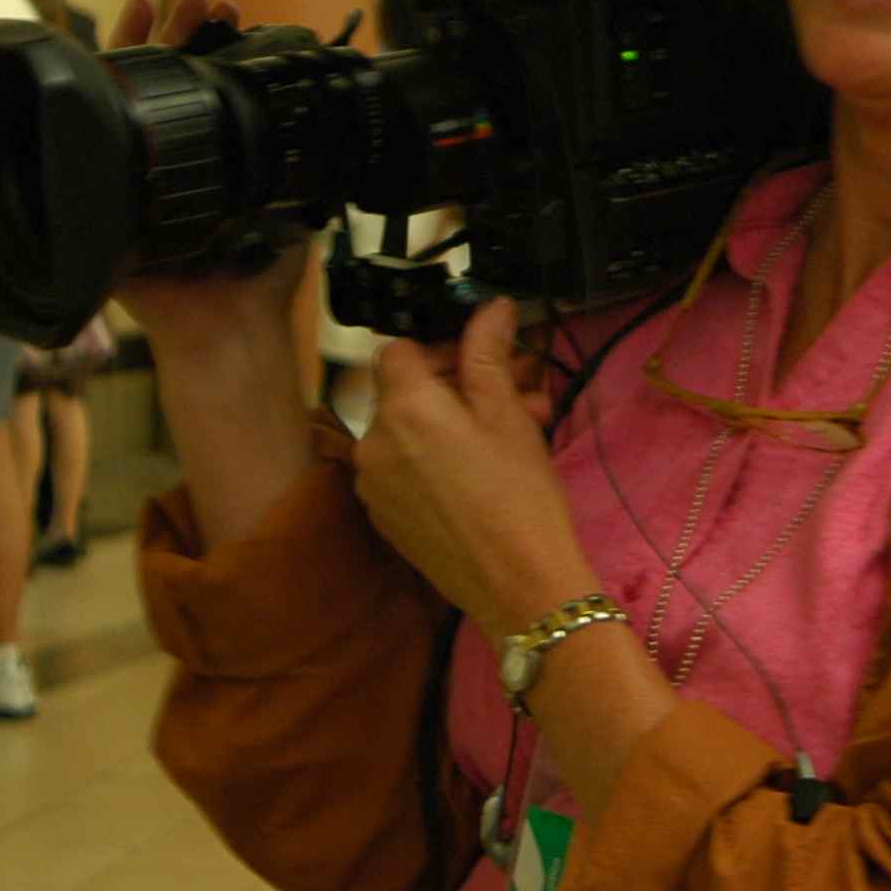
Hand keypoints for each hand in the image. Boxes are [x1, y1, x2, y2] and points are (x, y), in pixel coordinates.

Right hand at [102, 0, 312, 363]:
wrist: (227, 323)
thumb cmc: (258, 274)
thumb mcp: (290, 204)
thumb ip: (300, 164)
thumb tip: (326, 121)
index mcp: (210, 156)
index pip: (205, 87)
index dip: (214, 48)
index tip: (232, 12)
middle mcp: (168, 160)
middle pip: (163, 80)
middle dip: (179, 32)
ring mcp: (130, 173)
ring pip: (125, 94)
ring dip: (139, 43)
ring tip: (155, 1)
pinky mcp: (98, 194)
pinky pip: (87, 133)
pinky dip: (94, 88)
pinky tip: (105, 49)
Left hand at [353, 298, 581, 635]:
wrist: (516, 582)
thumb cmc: (518, 492)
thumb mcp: (508, 413)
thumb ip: (489, 352)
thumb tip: (491, 307)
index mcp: (402, 407)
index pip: (399, 349)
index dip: (440, 347)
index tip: (482, 361)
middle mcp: (372, 441)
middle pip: (403, 391)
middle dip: (455, 385)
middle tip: (515, 395)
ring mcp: (372, 484)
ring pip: (407, 432)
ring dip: (450, 423)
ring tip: (508, 437)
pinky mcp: (383, 517)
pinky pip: (402, 469)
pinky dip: (433, 460)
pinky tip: (480, 474)